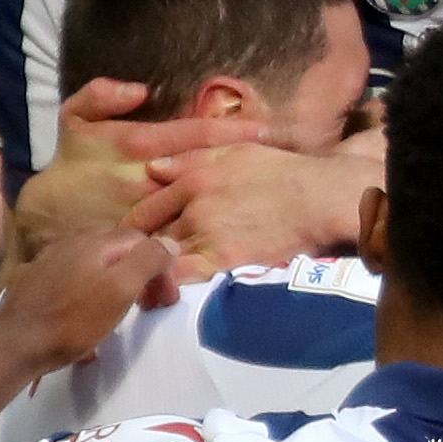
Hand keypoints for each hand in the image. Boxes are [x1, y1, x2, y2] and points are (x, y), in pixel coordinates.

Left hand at [0, 228, 177, 374]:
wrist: (13, 346)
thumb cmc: (72, 322)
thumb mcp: (119, 291)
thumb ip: (147, 261)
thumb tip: (169, 242)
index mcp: (94, 243)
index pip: (141, 240)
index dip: (161, 267)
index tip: (166, 301)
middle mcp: (69, 243)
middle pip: (116, 248)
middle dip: (139, 272)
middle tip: (149, 305)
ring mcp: (46, 261)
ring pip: (91, 262)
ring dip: (113, 281)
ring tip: (119, 310)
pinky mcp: (31, 282)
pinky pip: (69, 279)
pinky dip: (86, 291)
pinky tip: (83, 315)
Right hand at [5, 81, 268, 270]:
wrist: (45, 217)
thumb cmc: (70, 164)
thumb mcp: (72, 120)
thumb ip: (100, 96)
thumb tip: (140, 90)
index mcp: (136, 146)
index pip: (192, 135)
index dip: (229, 132)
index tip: (263, 130)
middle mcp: (147, 179)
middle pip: (205, 169)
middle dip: (242, 164)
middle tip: (281, 160)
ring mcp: (150, 212)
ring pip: (200, 201)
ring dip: (233, 195)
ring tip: (271, 188)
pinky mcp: (147, 240)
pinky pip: (185, 232)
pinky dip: (212, 229)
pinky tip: (242, 226)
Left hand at [127, 136, 371, 277]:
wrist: (316, 198)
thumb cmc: (280, 171)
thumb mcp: (233, 152)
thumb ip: (190, 159)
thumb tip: (152, 168)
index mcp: (193, 179)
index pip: (150, 206)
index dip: (135, 224)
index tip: (129, 237)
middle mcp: (192, 206)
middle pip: (151, 233)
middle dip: (137, 248)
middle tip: (126, 264)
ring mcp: (206, 233)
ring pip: (164, 255)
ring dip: (149, 267)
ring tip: (141, 281)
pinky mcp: (223, 258)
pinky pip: (185, 274)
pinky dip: (171, 281)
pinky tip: (164, 289)